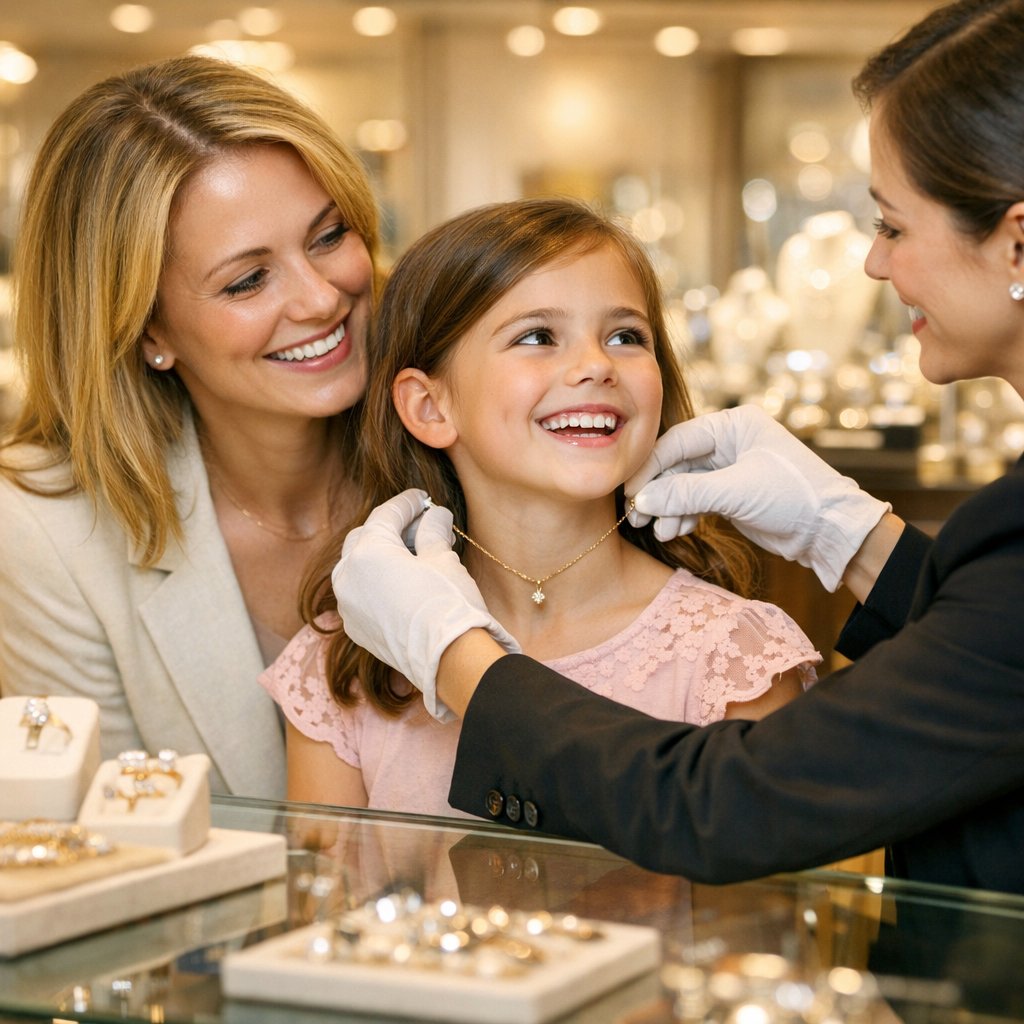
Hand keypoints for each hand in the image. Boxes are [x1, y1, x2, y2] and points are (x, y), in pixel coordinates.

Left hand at [332, 489, 519, 721]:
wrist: (450, 660)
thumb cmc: (448, 603)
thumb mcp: (443, 558)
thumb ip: (432, 531)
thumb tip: (434, 516)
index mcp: (368, 552)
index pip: (386, 515)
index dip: (407, 503)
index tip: (422, 499)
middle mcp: (348, 577)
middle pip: (364, 538)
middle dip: (389, 528)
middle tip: (418, 524)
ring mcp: (347, 606)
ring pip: (357, 567)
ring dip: (379, 555)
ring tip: (411, 554)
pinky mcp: (356, 628)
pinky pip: (359, 594)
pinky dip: (376, 582)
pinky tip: (401, 583)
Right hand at [625, 406, 889, 591]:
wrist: (829, 531)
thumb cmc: (792, 497)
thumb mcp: (736, 491)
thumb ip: (686, 493)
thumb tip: (643, 500)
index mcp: (733, 425)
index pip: (677, 441)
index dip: (650, 466)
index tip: (631, 492)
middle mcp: (728, 442)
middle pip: (676, 464)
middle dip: (657, 492)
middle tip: (635, 516)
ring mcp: (728, 469)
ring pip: (683, 486)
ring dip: (668, 509)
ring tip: (657, 531)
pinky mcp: (729, 494)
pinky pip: (694, 501)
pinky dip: (682, 516)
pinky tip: (673, 532)